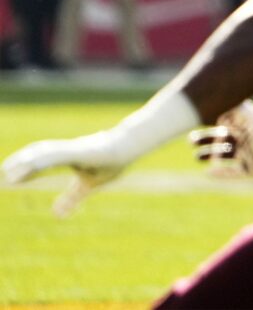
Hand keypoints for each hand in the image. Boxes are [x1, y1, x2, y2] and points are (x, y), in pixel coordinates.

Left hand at [2, 131, 130, 216]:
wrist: (129, 150)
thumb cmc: (112, 163)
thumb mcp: (88, 185)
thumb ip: (72, 197)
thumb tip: (57, 214)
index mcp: (68, 158)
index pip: (42, 162)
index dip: (27, 169)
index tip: (12, 179)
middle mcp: (66, 151)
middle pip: (38, 155)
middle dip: (20, 162)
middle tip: (4, 172)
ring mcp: (71, 149)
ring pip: (43, 153)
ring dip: (26, 161)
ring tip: (8, 170)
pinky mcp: (77, 150)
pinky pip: (56, 155)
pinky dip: (41, 160)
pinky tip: (29, 165)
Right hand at [188, 101, 252, 178]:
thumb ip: (236, 109)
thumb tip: (217, 100)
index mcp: (245, 126)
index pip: (222, 123)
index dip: (208, 122)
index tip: (193, 119)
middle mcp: (244, 140)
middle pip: (219, 139)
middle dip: (205, 139)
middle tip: (190, 140)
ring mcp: (246, 155)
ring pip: (223, 155)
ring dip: (209, 156)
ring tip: (196, 157)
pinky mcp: (250, 170)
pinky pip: (232, 173)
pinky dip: (220, 174)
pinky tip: (208, 173)